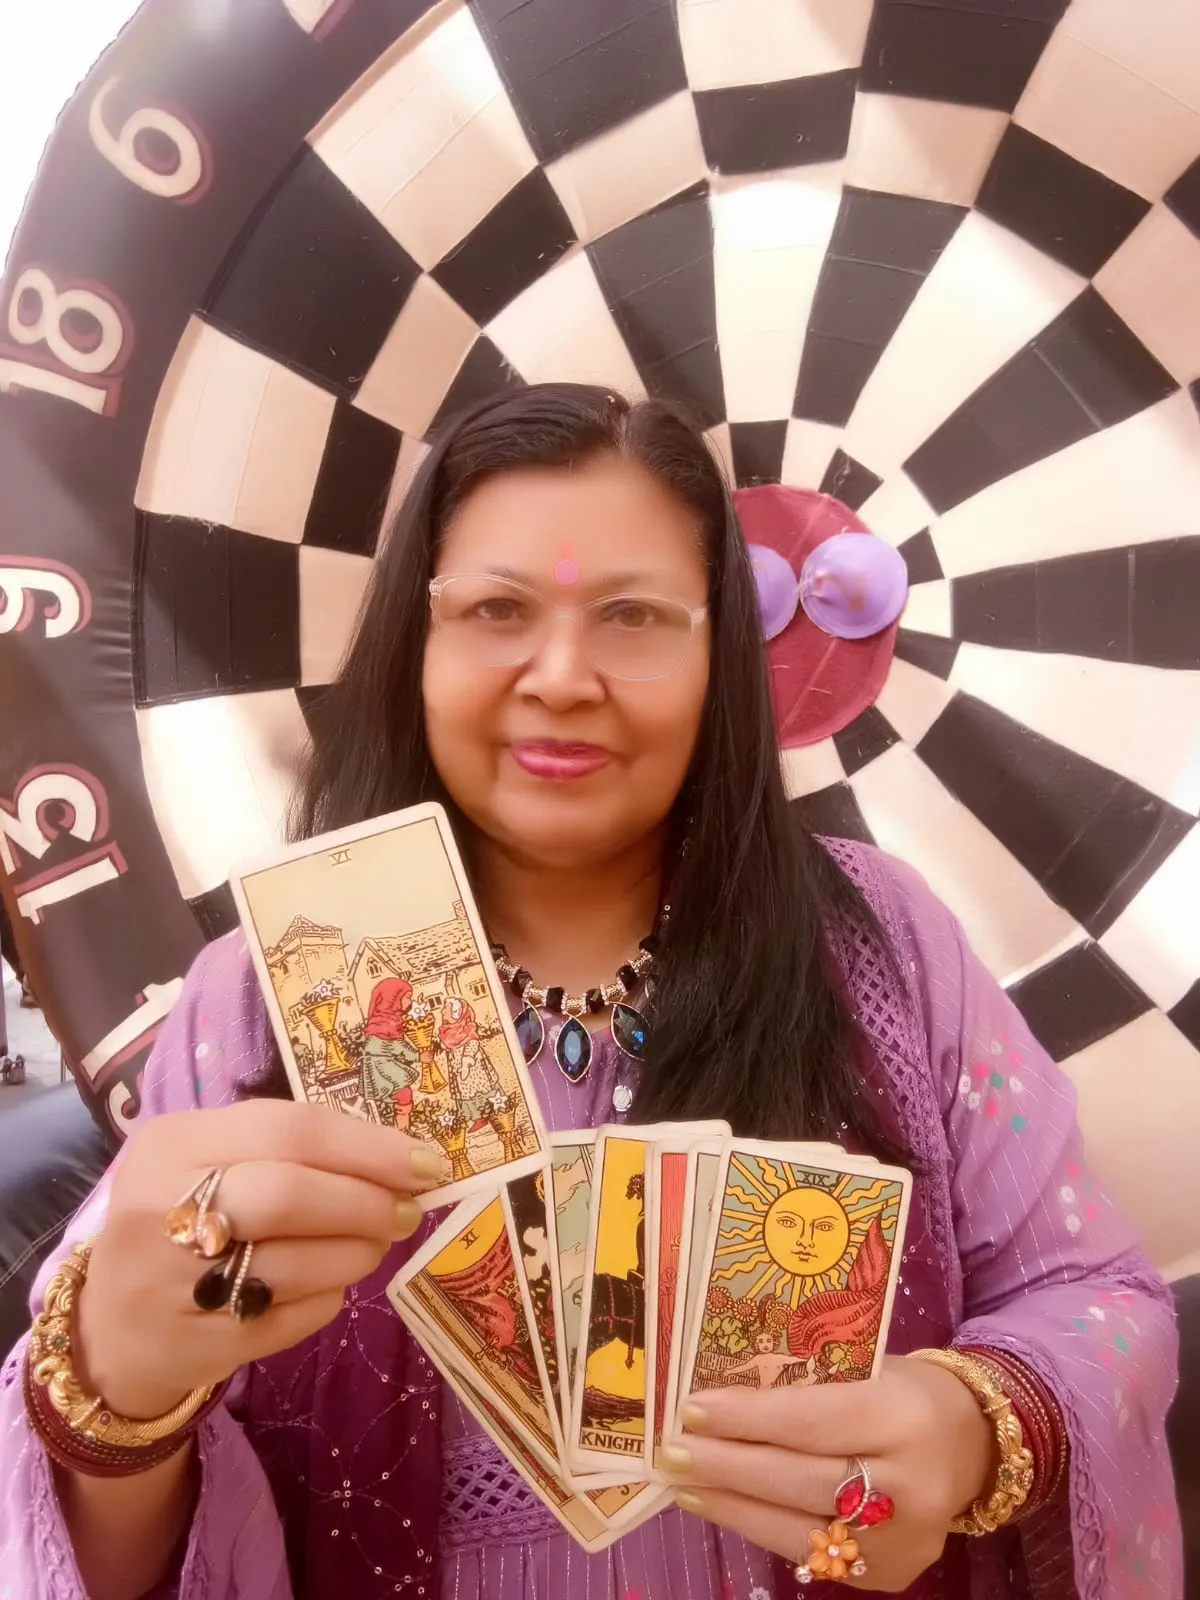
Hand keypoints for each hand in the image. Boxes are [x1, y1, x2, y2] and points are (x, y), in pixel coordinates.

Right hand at [75, 1099, 446, 1420]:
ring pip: (295, 1263)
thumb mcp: (215, 1161)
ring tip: (374, 1244)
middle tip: (410, 1211)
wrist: (113, 1326)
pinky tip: (328, 1284)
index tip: (427, 1162)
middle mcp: (161, 1209)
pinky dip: (327, 1298)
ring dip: (357, 1253)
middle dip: (367, 1202)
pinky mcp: (195, 1345)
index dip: (369, 1147)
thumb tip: (402, 1159)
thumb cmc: (183, 1221)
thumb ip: (294, 1149)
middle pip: (290, 1194)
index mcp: (172, 1143)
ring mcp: (172, 1284)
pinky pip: (291, 1317)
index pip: (289, 1130)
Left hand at [664, 1356, 997, 1590]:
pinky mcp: (892, 1574)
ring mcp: (904, 1540)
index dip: (746, 1419)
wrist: (974, 1443)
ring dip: (732, 1506)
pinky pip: (812, 1554)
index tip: (690, 1410)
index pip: (810, 1421)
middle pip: (799, 1480)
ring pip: (799, 1528)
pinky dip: (761, 1528)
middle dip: (727, 1467)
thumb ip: (802, 1383)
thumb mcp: (863, 1367)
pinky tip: (724, 1507)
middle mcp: (910, 1485)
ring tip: (683, 1484)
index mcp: (903, 1416)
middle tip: (670, 1452)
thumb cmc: (902, 1389)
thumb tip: (719, 1394)